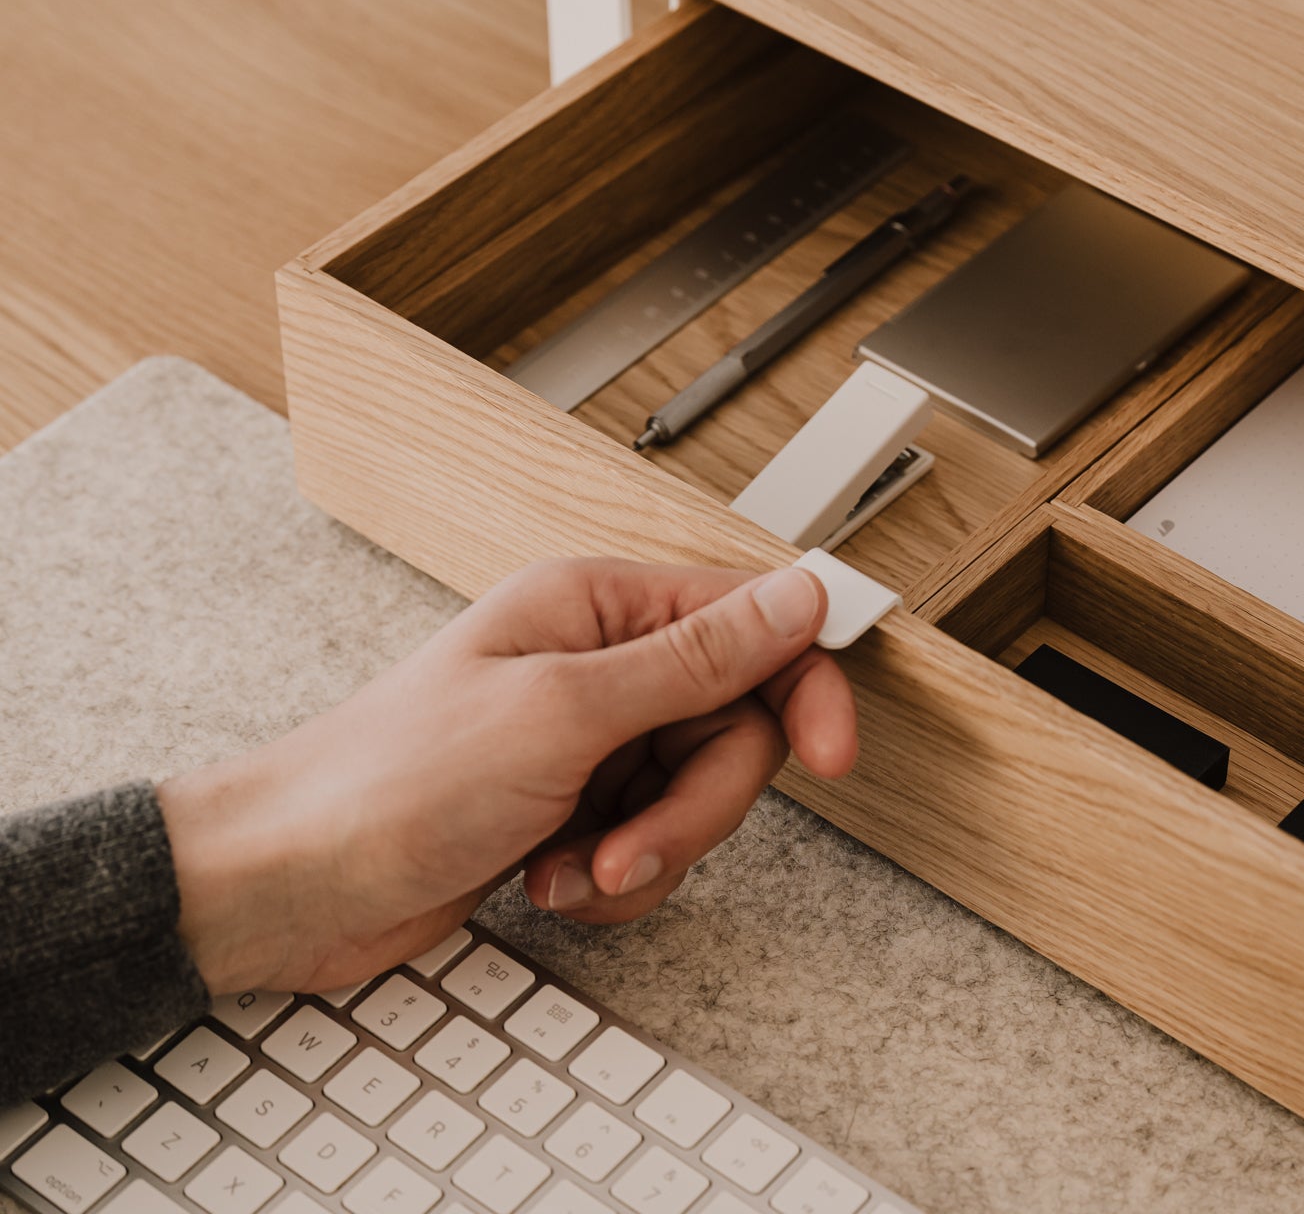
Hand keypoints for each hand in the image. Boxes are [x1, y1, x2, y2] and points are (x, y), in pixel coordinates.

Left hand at [155, 558, 856, 996]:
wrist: (292, 886)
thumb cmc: (387, 781)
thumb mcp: (563, 714)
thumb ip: (695, 657)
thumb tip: (797, 597)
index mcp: (599, 608)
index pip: (751, 624)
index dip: (803, 686)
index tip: (831, 752)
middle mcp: (601, 667)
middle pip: (734, 729)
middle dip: (696, 807)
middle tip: (632, 844)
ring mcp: (589, 743)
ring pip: (697, 799)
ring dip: (648, 852)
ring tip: (573, 869)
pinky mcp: (574, 810)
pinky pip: (652, 848)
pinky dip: (612, 882)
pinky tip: (546, 882)